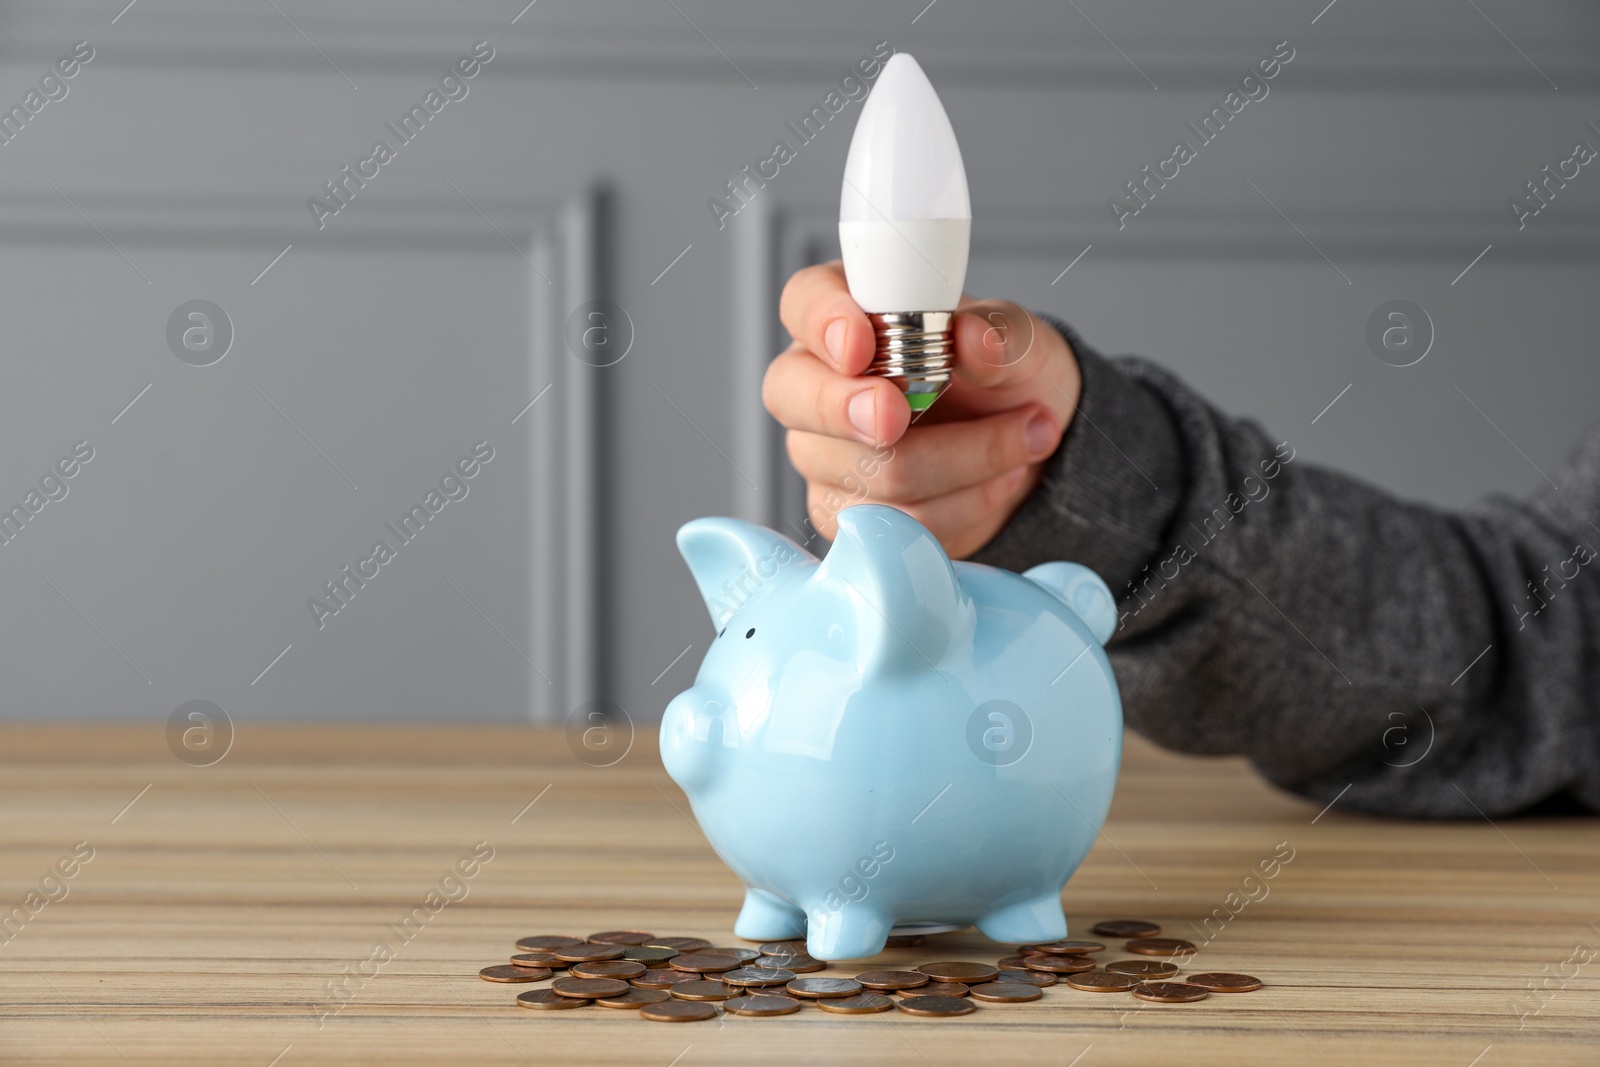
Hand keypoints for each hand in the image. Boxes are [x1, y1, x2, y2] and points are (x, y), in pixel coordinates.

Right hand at [763, 261, 1081, 557]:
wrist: (1026, 442)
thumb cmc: (1005, 375)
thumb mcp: (1021, 340)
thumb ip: (998, 334)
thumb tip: (974, 341)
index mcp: (849, 314)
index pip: (804, 301)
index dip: (822, 320)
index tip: (860, 343)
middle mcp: (817, 382)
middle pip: (792, 394)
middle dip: (848, 409)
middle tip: (899, 414)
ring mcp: (823, 452)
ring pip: (865, 469)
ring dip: (962, 459)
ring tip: (1023, 436)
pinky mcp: (845, 513)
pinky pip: (894, 522)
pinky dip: (964, 503)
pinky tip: (999, 478)